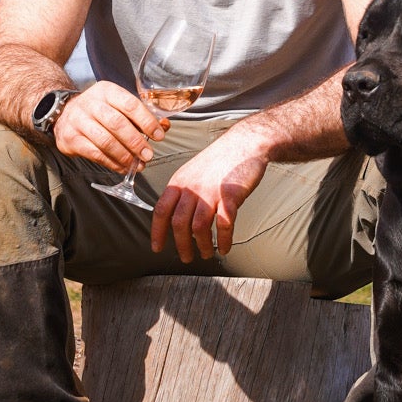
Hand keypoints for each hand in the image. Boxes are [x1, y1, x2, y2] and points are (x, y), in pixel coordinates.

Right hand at [52, 82, 167, 174]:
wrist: (63, 113)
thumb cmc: (98, 110)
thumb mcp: (117, 105)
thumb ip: (141, 115)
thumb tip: (164, 126)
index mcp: (107, 91)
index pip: (130, 104)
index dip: (147, 121)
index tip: (158, 135)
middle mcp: (91, 103)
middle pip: (117, 124)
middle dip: (136, 142)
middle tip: (148, 155)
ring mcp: (78, 121)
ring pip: (105, 141)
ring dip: (125, 156)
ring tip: (138, 164)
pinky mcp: (71, 138)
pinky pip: (95, 153)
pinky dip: (112, 163)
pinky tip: (123, 167)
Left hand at [150, 123, 271, 261]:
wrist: (245, 143)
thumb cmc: (221, 159)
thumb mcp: (193, 171)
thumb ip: (184, 191)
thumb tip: (177, 216)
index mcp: (179, 182)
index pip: (161, 210)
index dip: (157, 232)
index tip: (157, 248)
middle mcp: (192, 187)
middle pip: (179, 224)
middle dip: (181, 245)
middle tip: (186, 257)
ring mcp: (210, 192)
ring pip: (199, 227)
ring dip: (202, 245)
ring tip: (206, 254)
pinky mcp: (230, 196)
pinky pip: (224, 225)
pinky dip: (224, 240)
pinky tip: (225, 247)